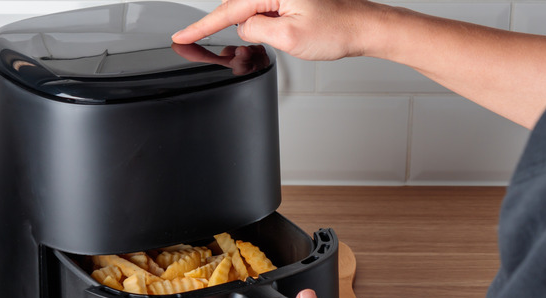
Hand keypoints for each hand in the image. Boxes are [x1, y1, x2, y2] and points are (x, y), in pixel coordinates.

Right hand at [171, 0, 384, 60]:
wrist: (364, 27)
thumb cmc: (337, 30)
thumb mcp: (288, 37)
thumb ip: (256, 30)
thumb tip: (243, 28)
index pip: (228, 9)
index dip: (201, 25)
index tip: (181, 35)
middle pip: (238, 7)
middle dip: (236, 27)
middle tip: (263, 42)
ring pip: (252, 11)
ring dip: (256, 28)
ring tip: (289, 38)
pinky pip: (266, 10)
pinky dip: (265, 24)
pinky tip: (284, 34)